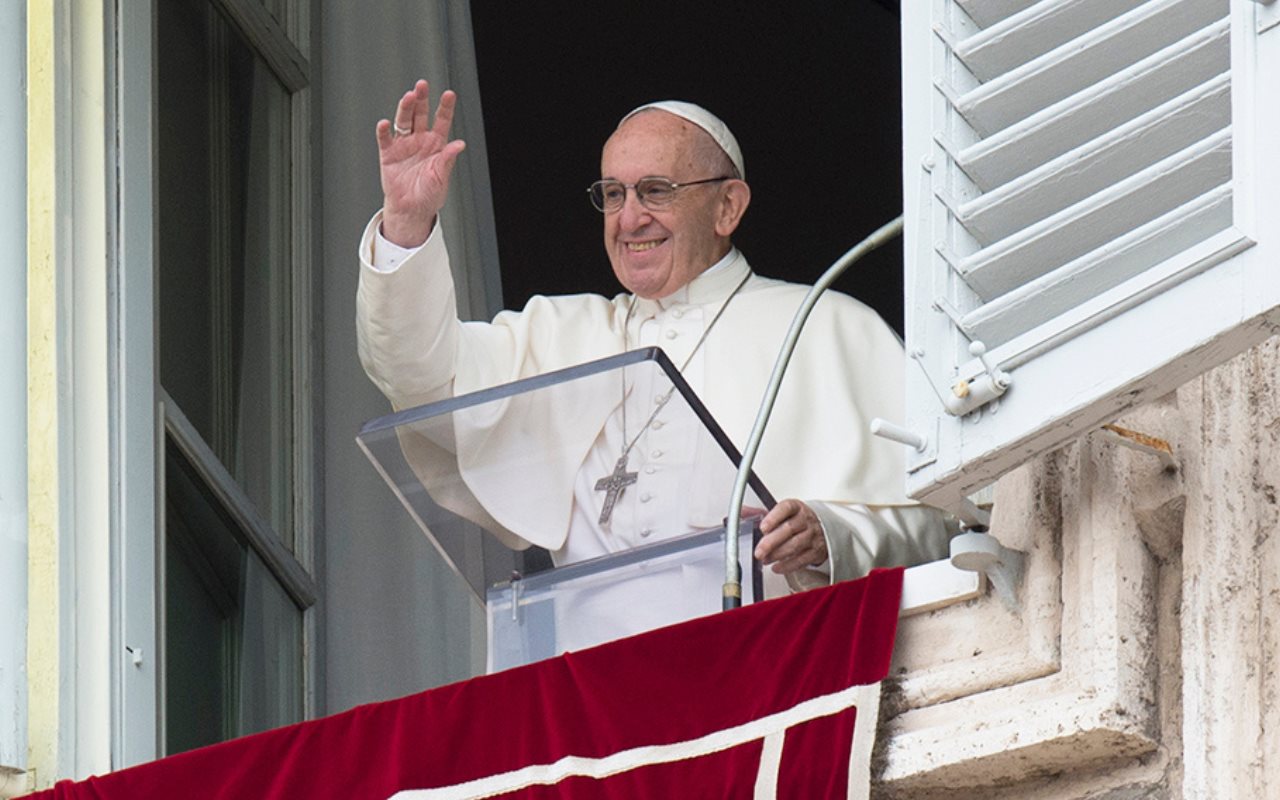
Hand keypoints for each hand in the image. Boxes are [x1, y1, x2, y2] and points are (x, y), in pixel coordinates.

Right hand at [376, 80, 466, 247]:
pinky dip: (384, 131)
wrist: (412, 209)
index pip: (442, 121)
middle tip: (422, 86)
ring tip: (408, 98)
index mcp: (436, 144)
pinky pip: (385, 139)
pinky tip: (385, 124)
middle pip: (420, 114)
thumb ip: (448, 159)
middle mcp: (420, 140)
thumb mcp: (442, 177)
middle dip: (421, 99)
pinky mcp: (389, 154)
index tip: (449, 94)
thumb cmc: (429, 194)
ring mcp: (404, 145)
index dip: (445, 107)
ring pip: (404, 121)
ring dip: (405, 108)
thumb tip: (459, 145)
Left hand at [753, 499, 827, 574]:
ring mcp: (812, 535)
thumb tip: (740, 511)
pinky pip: (801, 560)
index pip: (786, 508)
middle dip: (771, 542)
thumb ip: (760, 513)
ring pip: (795, 545)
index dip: (773, 518)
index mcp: (796, 507)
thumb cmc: (797, 521)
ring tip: (765, 559)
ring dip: (777, 555)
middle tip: (759, 551)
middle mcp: (805, 520)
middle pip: (788, 529)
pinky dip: (787, 566)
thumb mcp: (781, 513)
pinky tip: (777, 567)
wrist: (821, 529)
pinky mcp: (815, 551)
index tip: (762, 528)